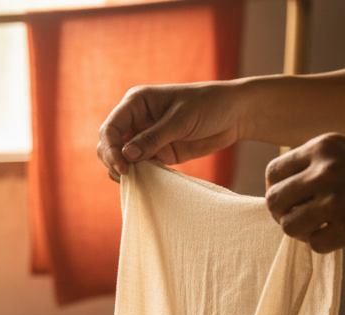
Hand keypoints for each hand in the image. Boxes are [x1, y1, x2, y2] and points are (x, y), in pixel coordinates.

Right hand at [96, 83, 242, 180]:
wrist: (235, 115)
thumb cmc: (209, 106)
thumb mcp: (181, 119)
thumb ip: (154, 138)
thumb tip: (127, 155)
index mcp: (136, 103)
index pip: (110, 128)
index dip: (111, 149)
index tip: (123, 167)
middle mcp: (136, 120)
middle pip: (109, 145)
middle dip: (113, 161)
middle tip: (129, 176)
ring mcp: (145, 137)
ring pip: (120, 158)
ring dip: (123, 171)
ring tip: (137, 179)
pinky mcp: (156, 153)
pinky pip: (138, 167)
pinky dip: (138, 176)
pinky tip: (146, 181)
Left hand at [265, 134, 344, 252]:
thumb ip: (320, 163)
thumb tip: (287, 188)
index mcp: (323, 147)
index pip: (274, 172)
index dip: (277, 189)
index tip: (290, 199)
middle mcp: (325, 171)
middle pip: (275, 201)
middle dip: (283, 214)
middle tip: (300, 219)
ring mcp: (335, 200)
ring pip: (289, 226)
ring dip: (301, 231)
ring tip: (320, 227)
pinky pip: (315, 244)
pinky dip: (324, 244)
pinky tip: (341, 234)